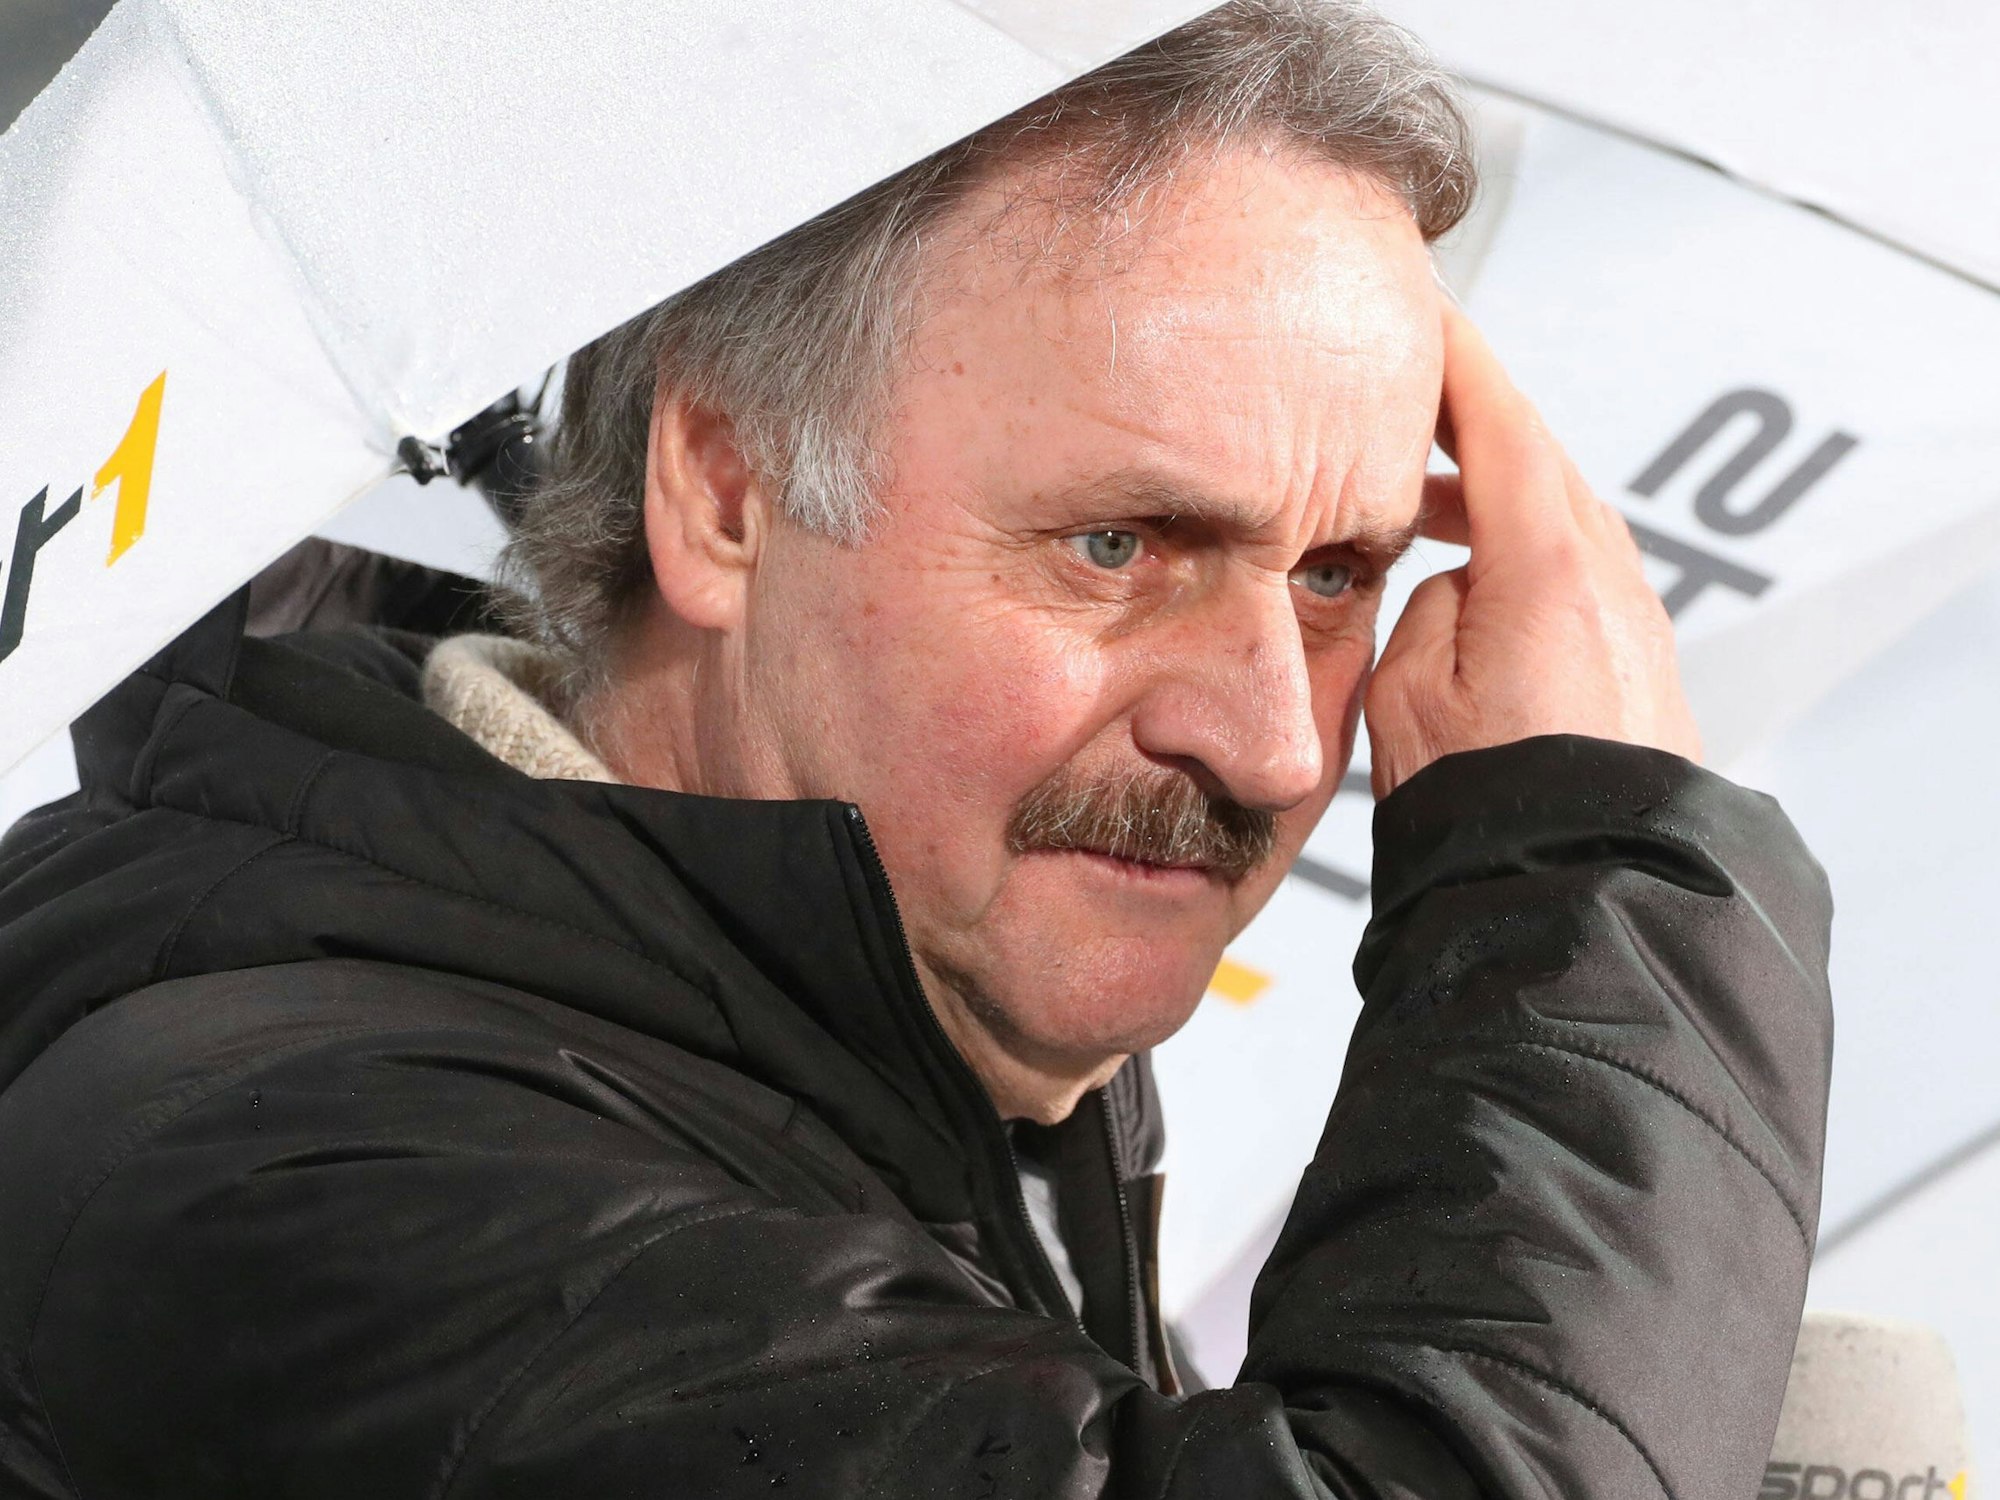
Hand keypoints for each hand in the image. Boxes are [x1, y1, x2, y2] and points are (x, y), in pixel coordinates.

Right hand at [1365, 306, 1701, 798]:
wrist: (1586, 889)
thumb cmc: (1497, 809)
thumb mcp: (1406, 695)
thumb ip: (1428, 605)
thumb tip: (1458, 583)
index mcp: (1545, 568)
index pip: (1499, 423)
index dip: (1456, 360)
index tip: (1425, 316)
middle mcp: (1606, 581)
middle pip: (1537, 460)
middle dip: (1470, 423)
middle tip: (1407, 406)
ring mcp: (1634, 620)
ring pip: (1560, 517)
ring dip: (1496, 495)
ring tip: (1427, 508)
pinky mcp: (1642, 662)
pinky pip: (1579, 571)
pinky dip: (1526, 549)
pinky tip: (1483, 584)